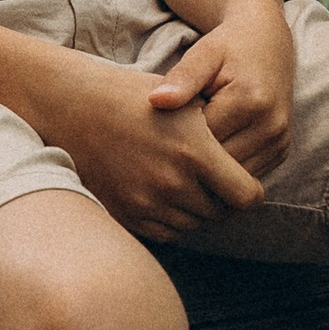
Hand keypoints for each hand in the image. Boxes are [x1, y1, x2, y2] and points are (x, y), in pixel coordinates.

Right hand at [10, 43, 269, 245]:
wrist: (74, 106)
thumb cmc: (136, 96)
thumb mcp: (186, 102)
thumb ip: (224, 135)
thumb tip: (254, 163)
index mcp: (194, 151)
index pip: (247, 196)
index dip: (251, 190)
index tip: (243, 180)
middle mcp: (172, 182)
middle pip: (221, 213)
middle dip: (224, 200)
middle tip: (217, 182)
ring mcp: (146, 202)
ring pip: (194, 225)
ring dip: (198, 210)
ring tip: (190, 184)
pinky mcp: (126, 214)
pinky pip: (166, 233)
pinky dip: (173, 219)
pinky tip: (168, 195)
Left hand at [146, 6, 294, 180]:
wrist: (268, 42)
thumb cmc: (229, 46)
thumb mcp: (204, 54)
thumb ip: (182, 78)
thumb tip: (155, 101)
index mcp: (251, 101)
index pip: (202, 141)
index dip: (177, 137)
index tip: (163, 125)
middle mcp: (271, 125)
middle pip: (218, 164)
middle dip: (194, 156)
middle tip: (172, 140)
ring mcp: (280, 141)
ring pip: (233, 175)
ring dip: (211, 166)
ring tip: (192, 144)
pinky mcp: (282, 150)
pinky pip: (247, 172)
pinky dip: (227, 167)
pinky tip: (212, 149)